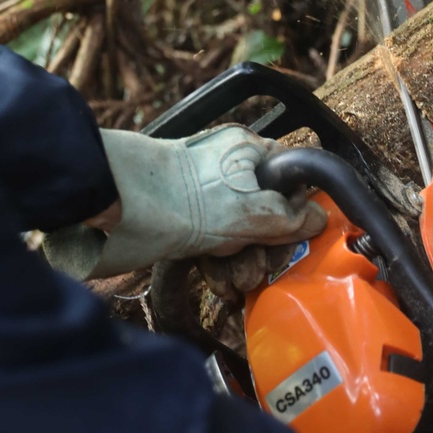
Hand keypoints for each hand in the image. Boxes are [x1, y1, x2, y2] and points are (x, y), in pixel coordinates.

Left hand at [44, 126, 326, 279]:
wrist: (113, 207)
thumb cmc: (183, 199)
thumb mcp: (253, 211)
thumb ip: (291, 216)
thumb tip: (319, 219)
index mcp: (247, 150)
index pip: (290, 177)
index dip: (298, 210)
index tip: (299, 240)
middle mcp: (227, 170)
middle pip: (265, 212)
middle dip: (266, 248)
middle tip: (260, 270)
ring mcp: (203, 197)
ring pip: (238, 233)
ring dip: (242, 262)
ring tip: (236, 282)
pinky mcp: (180, 221)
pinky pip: (210, 244)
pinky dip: (217, 264)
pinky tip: (218, 282)